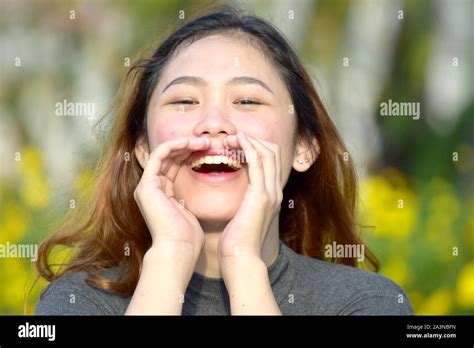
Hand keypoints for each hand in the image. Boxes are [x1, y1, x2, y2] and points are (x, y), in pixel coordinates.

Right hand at [134, 136, 209, 264]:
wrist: (178, 250)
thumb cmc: (188, 237)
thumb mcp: (190, 210)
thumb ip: (188, 197)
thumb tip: (202, 191)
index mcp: (161, 194)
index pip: (173, 166)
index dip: (190, 154)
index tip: (210, 151)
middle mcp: (151, 188)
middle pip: (169, 158)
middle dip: (188, 146)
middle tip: (208, 142)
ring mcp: (146, 186)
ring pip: (164, 153)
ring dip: (183, 143)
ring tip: (203, 141)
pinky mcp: (147, 184)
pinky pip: (159, 154)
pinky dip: (174, 145)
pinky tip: (191, 142)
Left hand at [217, 131, 282, 266]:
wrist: (241, 258)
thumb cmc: (237, 240)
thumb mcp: (242, 215)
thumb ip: (242, 201)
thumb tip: (233, 192)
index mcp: (271, 195)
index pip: (270, 161)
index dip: (256, 147)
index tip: (236, 143)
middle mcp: (275, 191)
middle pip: (273, 152)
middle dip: (254, 140)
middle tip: (233, 137)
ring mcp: (270, 193)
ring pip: (267, 153)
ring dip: (249, 140)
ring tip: (231, 137)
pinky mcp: (260, 196)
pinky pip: (257, 163)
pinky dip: (248, 148)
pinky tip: (235, 142)